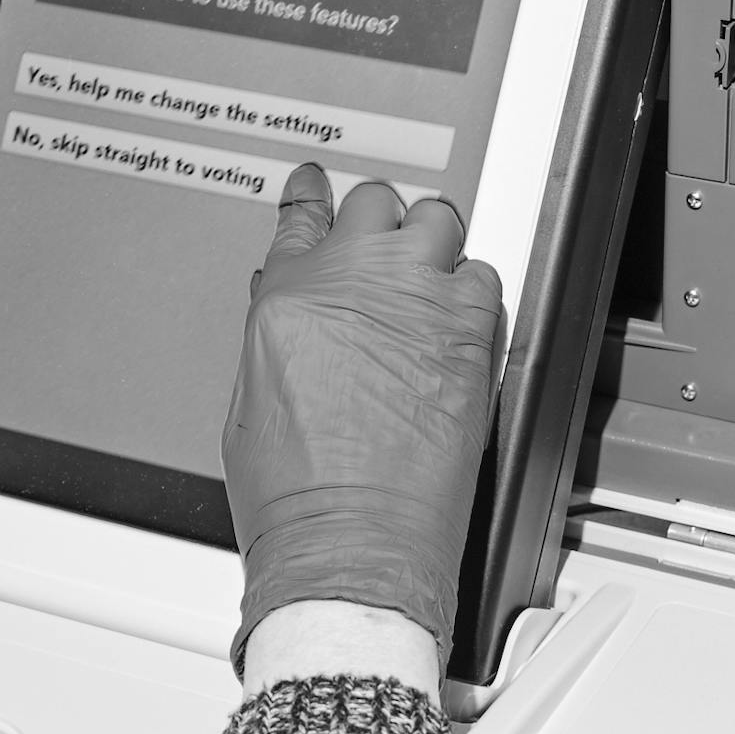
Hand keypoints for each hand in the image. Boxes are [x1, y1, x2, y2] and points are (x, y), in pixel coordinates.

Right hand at [221, 164, 500, 678]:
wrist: (352, 545)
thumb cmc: (296, 499)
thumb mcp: (250, 403)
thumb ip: (275, 336)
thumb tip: (290, 313)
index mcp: (286, 299)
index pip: (301, 214)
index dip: (313, 196)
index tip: (319, 188)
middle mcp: (351, 285)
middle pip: (375, 204)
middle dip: (378, 224)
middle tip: (383, 250)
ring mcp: (417, 304)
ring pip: (437, 221)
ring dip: (431, 244)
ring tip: (427, 277)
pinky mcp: (472, 335)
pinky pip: (484, 277)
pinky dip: (473, 293)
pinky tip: (461, 322)